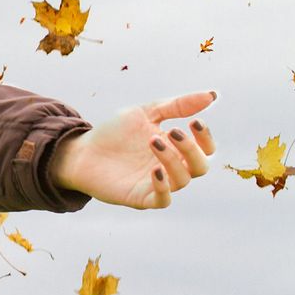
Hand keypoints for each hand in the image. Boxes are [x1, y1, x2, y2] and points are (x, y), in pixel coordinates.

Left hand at [52, 91, 217, 209]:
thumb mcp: (145, 113)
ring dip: (173, 161)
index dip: (206, 137)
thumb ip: (176, 106)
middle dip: (192, 148)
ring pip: (183, 180)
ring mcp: (157, 184)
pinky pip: (162, 200)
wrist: (81, 151)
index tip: (195, 122)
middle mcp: (171, 168)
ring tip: (153, 141)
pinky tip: (155, 170)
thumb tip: (212, 95)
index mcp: (176, 149)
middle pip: (200, 166)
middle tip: (173, 131)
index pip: (206, 149)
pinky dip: (163, 187)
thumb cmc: (114, 133)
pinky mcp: (141, 197)